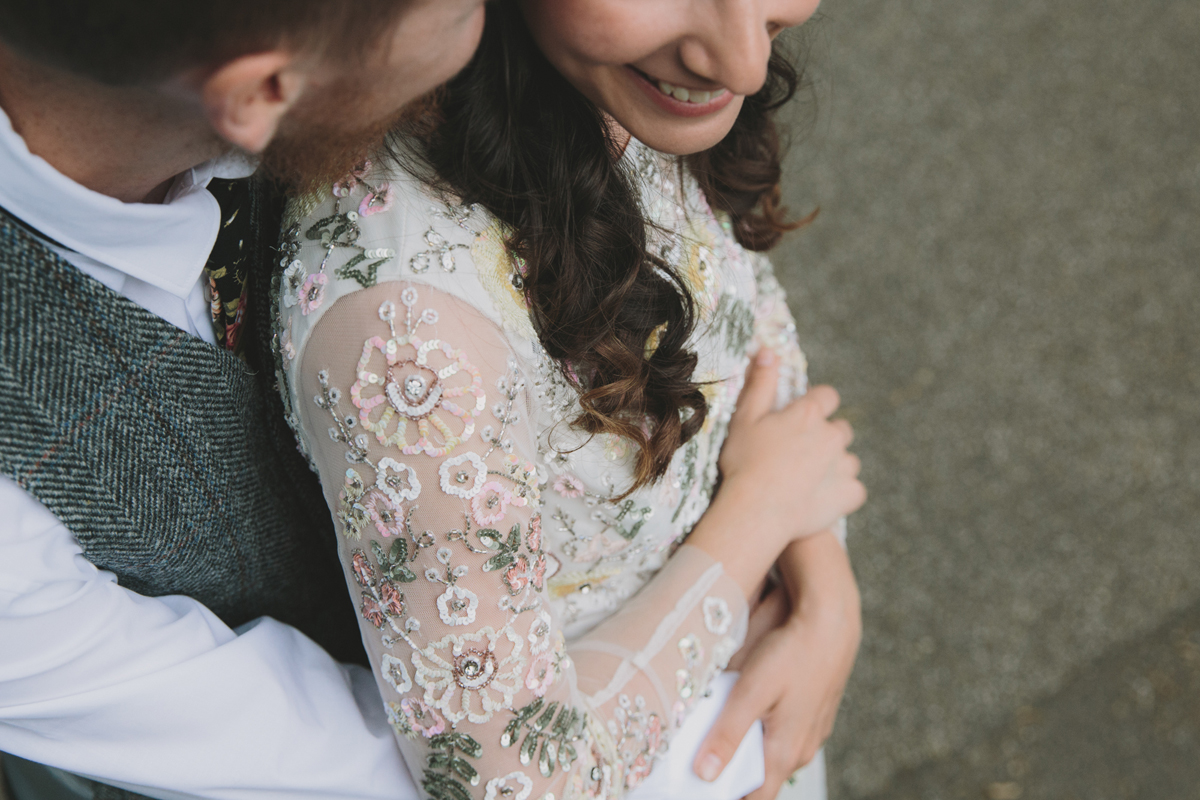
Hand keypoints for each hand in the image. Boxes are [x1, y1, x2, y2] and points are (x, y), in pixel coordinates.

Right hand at [686, 350, 864, 598]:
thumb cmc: (744, 463)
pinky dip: (843, 492)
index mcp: (809, 414)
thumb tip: (768, 350)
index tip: (802, 420)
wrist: (755, 511)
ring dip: (835, 465)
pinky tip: (822, 497)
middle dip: (826, 437)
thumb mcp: (745, 419)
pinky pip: (855, 489)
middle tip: (800, 454)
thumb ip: (761, 384)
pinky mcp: (849, 494)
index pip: (827, 396)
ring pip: (849, 459)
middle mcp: (832, 436)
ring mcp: (844, 466)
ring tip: (808, 479)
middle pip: (841, 429)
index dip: (816, 405)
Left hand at [693, 532, 861, 798]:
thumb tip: (705, 774)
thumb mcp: (751, 692)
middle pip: (762, 775)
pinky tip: (745, 709)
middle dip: (734, 774)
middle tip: (700, 764)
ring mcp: (811, 731)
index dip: (729, 798)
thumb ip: (728, 734)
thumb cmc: (792, 653)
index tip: (702, 791)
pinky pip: (783, 731)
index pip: (756, 798)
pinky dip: (762, 729)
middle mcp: (802, 748)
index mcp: (785, 751)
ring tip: (717, 736)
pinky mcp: (813, 711)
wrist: (832, 621)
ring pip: (772, 751)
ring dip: (747, 749)